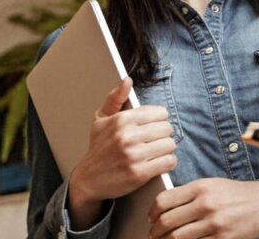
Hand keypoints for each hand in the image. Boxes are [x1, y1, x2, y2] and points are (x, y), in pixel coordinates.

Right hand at [67, 77, 176, 229]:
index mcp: (121, 120)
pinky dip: (168, 162)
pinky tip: (158, 162)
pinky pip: (169, 162)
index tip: (152, 126)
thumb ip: (115, 98)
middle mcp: (127, 136)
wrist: (88, 179)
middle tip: (154, 140)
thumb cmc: (98, 147)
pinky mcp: (139, 173)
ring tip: (156, 151)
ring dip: (166, 149)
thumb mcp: (101, 120)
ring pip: (170, 145)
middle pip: (167, 129)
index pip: (160, 113)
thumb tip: (127, 80)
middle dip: (163, 135)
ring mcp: (133, 156)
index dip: (159, 120)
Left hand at [148, 178, 258, 238]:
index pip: (164, 201)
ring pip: (176, 238)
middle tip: (153, 234)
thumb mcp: (213, 185)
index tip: (151, 218)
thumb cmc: (236, 195)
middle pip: (166, 222)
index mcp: (202, 187)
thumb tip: (162, 210)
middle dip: (155, 232)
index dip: (152, 212)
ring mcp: (215, 224)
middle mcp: (207, 204)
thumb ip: (188, 194)